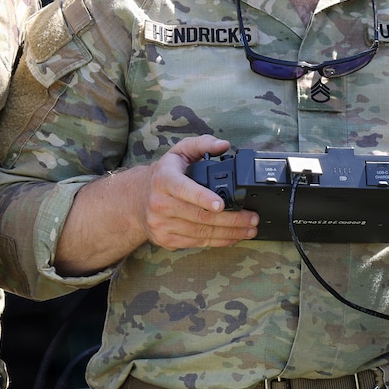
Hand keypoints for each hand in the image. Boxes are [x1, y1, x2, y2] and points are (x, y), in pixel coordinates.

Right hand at [139, 134, 259, 251]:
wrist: (136, 200)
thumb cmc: (164, 174)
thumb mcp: (179, 152)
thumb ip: (202, 144)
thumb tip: (223, 145)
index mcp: (164, 180)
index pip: (183, 189)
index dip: (203, 197)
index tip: (221, 204)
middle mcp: (160, 204)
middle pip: (199, 216)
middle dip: (231, 219)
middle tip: (252, 218)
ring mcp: (161, 224)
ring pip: (201, 232)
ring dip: (230, 233)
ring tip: (249, 229)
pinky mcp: (166, 239)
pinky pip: (197, 243)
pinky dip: (218, 241)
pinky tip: (233, 237)